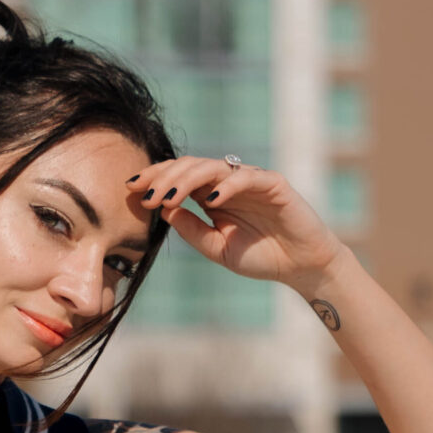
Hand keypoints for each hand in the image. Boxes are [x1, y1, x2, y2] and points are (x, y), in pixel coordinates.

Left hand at [127, 158, 345, 301]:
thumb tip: (162, 211)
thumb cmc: (261, 257)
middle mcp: (228, 182)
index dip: (154, 178)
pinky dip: (226, 185)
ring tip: (169, 197)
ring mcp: (250, 180)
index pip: (178, 177)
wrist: (301, 267)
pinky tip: (209, 200)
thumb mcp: (217, 249)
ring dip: (187, 179)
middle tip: (144, 194)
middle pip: (189, 166)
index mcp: (212, 195)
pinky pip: (246, 176)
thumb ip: (191, 230)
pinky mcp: (273, 183)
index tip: (130, 189)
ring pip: (212, 167)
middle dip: (163, 177)